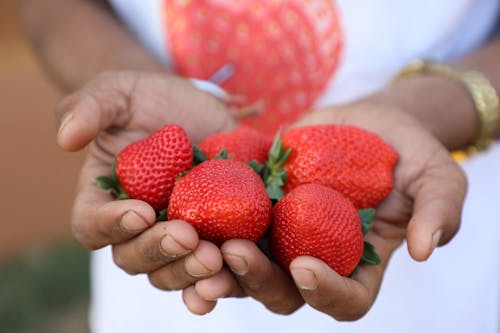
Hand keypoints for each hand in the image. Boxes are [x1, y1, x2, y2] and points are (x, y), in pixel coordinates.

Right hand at [55, 70, 235, 292]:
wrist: (194, 106)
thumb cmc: (146, 99)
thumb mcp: (116, 92)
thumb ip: (88, 108)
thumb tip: (67, 138)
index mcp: (104, 199)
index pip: (92, 226)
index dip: (110, 226)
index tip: (140, 212)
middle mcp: (137, 226)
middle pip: (134, 258)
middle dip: (158, 251)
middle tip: (186, 236)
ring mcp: (175, 233)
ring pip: (171, 272)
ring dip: (189, 271)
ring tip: (214, 257)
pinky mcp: (211, 233)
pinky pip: (211, 269)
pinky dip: (219, 280)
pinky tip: (231, 276)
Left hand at [183, 102, 465, 318]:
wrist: (367, 121)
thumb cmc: (408, 151)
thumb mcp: (437, 175)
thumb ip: (438, 210)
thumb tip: (423, 249)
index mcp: (359, 263)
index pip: (346, 299)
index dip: (326, 294)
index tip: (305, 267)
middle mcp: (316, 257)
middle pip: (284, 292)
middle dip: (257, 280)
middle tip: (235, 254)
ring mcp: (283, 235)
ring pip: (246, 267)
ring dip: (219, 264)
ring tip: (196, 246)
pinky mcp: (257, 206)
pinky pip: (227, 226)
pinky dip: (205, 228)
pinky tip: (181, 217)